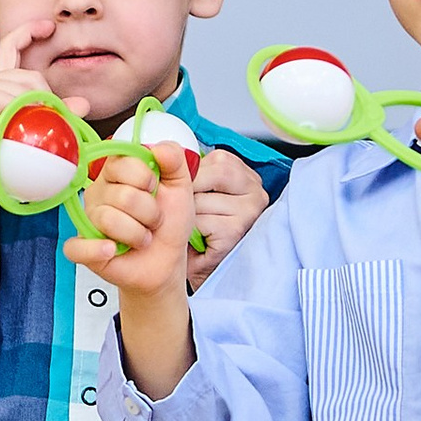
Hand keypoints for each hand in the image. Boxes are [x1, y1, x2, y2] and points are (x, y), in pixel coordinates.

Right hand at [0, 22, 59, 202]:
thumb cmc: (0, 156)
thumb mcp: (34, 130)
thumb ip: (55, 113)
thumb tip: (83, 105)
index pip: (13, 45)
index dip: (30, 31)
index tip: (49, 26)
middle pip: (31, 76)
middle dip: (45, 100)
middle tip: (36, 126)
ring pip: (24, 88)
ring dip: (30, 111)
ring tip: (18, 132)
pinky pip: (10, 100)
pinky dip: (16, 115)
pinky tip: (7, 129)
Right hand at [66, 142, 193, 293]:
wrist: (167, 260)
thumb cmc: (169, 224)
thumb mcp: (180, 187)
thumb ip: (175, 160)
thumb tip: (159, 147)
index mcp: (118, 173)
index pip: (121, 161)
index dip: (144, 176)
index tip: (154, 188)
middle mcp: (99, 193)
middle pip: (121, 194)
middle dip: (149, 212)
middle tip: (153, 220)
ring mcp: (88, 220)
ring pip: (108, 220)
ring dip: (137, 233)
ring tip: (142, 237)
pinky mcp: (82, 248)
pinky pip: (77, 247)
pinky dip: (97, 249)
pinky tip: (112, 249)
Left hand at [188, 145, 270, 285]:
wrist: (199, 273)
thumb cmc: (198, 234)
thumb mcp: (197, 195)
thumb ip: (191, 172)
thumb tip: (165, 148)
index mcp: (245, 175)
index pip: (212, 159)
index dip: (189, 176)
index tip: (182, 192)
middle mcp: (255, 190)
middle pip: (206, 176)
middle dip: (188, 195)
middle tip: (185, 214)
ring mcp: (250, 211)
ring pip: (199, 200)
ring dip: (188, 217)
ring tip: (192, 229)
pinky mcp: (238, 230)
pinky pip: (201, 221)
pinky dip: (191, 232)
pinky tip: (198, 240)